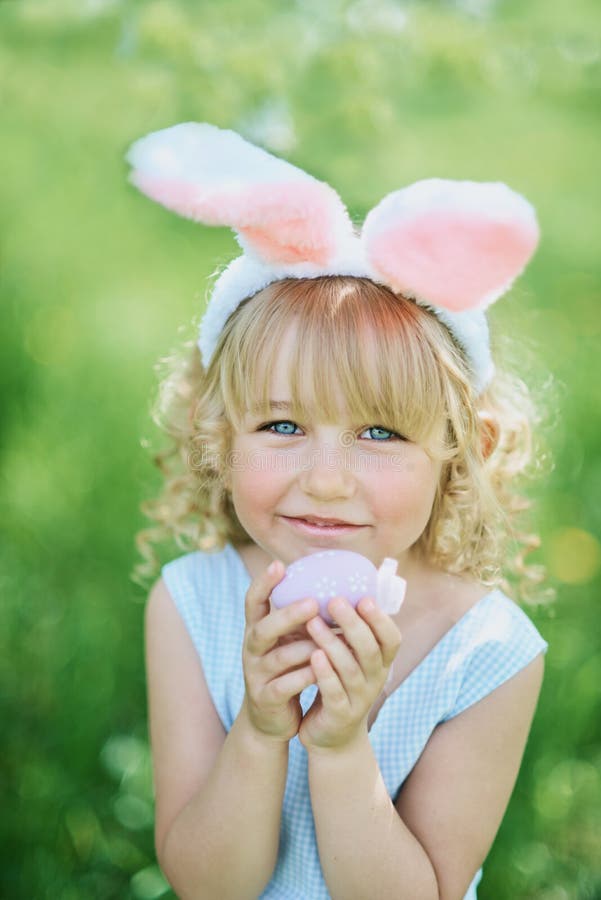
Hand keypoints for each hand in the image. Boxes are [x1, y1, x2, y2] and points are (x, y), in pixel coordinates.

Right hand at [242, 561, 318, 742]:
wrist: (271, 718)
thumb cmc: (287, 668)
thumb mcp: (289, 640)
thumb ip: (302, 618)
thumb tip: (335, 585)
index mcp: (258, 630)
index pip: (253, 601)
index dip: (263, 583)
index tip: (279, 564)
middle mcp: (253, 649)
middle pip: (263, 629)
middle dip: (287, 615)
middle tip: (312, 603)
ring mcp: (256, 675)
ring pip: (277, 658)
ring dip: (303, 648)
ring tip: (326, 641)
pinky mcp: (266, 698)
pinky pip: (284, 686)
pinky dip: (302, 678)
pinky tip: (321, 671)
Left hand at [298, 596, 401, 751]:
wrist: (331, 737)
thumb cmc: (340, 686)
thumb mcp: (353, 659)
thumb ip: (351, 632)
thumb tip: (341, 585)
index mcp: (380, 663)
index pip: (391, 639)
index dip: (380, 619)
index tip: (364, 597)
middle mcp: (375, 680)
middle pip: (370, 650)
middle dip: (353, 624)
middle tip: (334, 601)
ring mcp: (359, 699)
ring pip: (350, 669)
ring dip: (332, 644)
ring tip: (313, 623)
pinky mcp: (340, 715)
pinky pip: (334, 693)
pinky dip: (325, 674)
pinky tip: (313, 656)